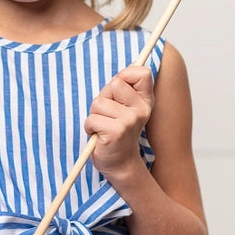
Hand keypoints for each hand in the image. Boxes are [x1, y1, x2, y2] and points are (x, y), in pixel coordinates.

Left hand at [84, 65, 153, 182]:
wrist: (120, 163)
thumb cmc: (116, 131)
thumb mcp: (124, 106)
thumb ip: (123, 88)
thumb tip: (122, 72)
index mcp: (145, 100)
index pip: (142, 72)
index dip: (125, 75)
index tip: (119, 92)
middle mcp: (141, 109)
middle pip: (114, 84)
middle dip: (104, 98)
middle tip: (108, 115)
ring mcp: (130, 120)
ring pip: (99, 102)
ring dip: (95, 115)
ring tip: (103, 126)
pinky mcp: (117, 131)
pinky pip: (92, 119)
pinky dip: (90, 127)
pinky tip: (99, 135)